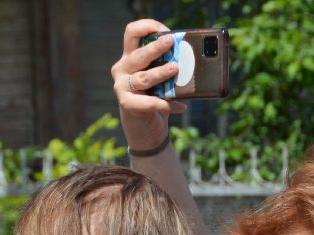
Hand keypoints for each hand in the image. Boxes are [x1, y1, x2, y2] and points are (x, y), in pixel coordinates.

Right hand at [113, 19, 186, 151]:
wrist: (144, 128)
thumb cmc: (154, 97)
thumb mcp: (160, 78)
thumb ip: (167, 64)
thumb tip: (191, 56)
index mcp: (130, 56)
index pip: (132, 32)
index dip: (147, 26)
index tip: (166, 31)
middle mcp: (122, 69)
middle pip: (138, 54)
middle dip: (155, 47)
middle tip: (171, 42)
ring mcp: (122, 87)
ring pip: (143, 78)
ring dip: (160, 73)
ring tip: (176, 69)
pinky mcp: (127, 105)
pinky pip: (150, 103)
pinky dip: (168, 105)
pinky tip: (182, 106)